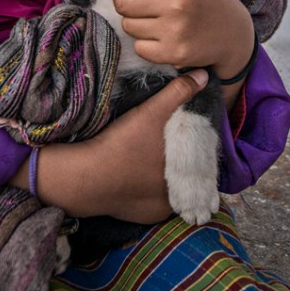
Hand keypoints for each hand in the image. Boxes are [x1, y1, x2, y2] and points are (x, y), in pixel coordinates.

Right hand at [10, 69, 208, 220]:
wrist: (87, 176)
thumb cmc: (123, 144)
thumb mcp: (151, 113)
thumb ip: (178, 93)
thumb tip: (203, 75)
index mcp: (186, 175)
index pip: (200, 161)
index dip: (196, 147)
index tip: (189, 135)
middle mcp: (177, 198)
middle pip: (186, 175)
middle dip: (182, 162)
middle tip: (171, 145)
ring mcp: (158, 211)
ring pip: (170, 189)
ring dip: (166, 177)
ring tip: (155, 158)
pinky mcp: (140, 215)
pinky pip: (151, 200)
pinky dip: (148, 189)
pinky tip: (140, 174)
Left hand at [95, 0, 254, 80]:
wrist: (234, 32)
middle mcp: (175, 2)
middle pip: (122, 3)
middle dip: (124, 1)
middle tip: (137, 1)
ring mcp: (174, 30)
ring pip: (128, 25)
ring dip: (135, 22)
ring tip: (155, 18)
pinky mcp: (174, 53)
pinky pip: (139, 47)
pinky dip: (145, 42)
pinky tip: (161, 35)